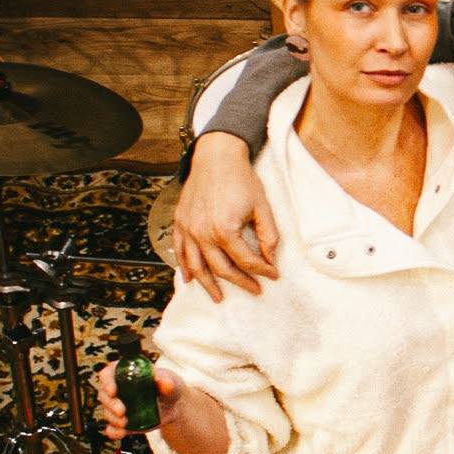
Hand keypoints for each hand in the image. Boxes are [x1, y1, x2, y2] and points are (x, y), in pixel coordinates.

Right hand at [96, 359, 182, 442]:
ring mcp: (116, 406)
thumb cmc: (168, 387)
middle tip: (121, 411)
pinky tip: (121, 433)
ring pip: (107, 411)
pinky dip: (113, 431)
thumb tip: (165, 382)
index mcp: (123, 373)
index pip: (108, 374)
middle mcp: (116, 389)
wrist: (173, 406)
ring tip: (124, 423)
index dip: (107, 382)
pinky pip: (111, 428)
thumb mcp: (170, 382)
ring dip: (113, 418)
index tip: (113, 391)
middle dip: (110, 404)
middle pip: (104, 394)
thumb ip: (167, 382)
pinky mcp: (121, 421)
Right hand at [173, 133, 278, 300]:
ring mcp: (189, 228)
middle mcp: (203, 233)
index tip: (273, 275)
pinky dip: (184, 267)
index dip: (263, 271)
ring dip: (208, 285)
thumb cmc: (241, 179)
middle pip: (222, 269)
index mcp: (225, 230)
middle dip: (240, 282)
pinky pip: (179, 250)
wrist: (216, 156)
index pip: (247, 261)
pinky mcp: (180, 221)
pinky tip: (190, 279)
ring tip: (218, 297)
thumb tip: (271, 259)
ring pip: (196, 266)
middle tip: (254, 290)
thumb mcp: (262, 207)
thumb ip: (269, 236)